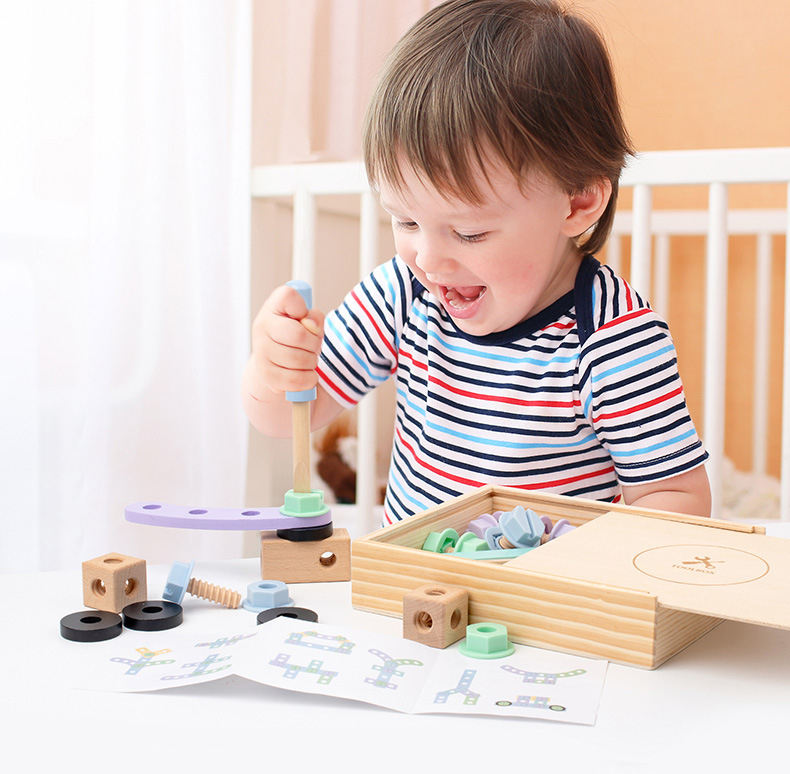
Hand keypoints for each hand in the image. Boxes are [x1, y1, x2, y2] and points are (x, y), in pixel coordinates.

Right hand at [248, 284, 324, 399]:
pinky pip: (297, 379)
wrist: (273, 365)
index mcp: (273, 307)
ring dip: (312, 362)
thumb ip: (314, 318)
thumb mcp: (306, 322)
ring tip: (307, 359)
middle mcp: (262, 326)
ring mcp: (261, 352)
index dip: (303, 308)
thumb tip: (312, 324)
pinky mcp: (266, 375)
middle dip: (314, 343)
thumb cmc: (294, 338)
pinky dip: (309, 379)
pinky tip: (306, 374)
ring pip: (300, 360)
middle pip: (299, 335)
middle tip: (312, 345)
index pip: (289, 296)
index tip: (302, 317)